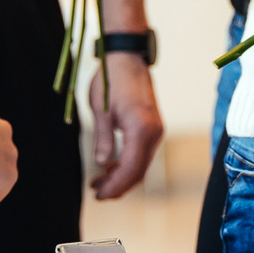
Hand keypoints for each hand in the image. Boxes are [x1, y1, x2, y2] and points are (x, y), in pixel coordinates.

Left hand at [88, 56, 166, 199]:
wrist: (127, 58)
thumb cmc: (111, 80)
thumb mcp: (101, 110)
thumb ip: (103, 139)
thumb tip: (102, 164)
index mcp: (141, 129)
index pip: (131, 169)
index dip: (115, 186)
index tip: (98, 194)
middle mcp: (154, 132)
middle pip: (139, 171)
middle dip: (118, 186)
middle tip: (96, 193)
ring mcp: (156, 130)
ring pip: (141, 164)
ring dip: (122, 176)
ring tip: (99, 181)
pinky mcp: (153, 127)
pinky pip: (142, 153)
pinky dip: (128, 163)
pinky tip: (111, 165)